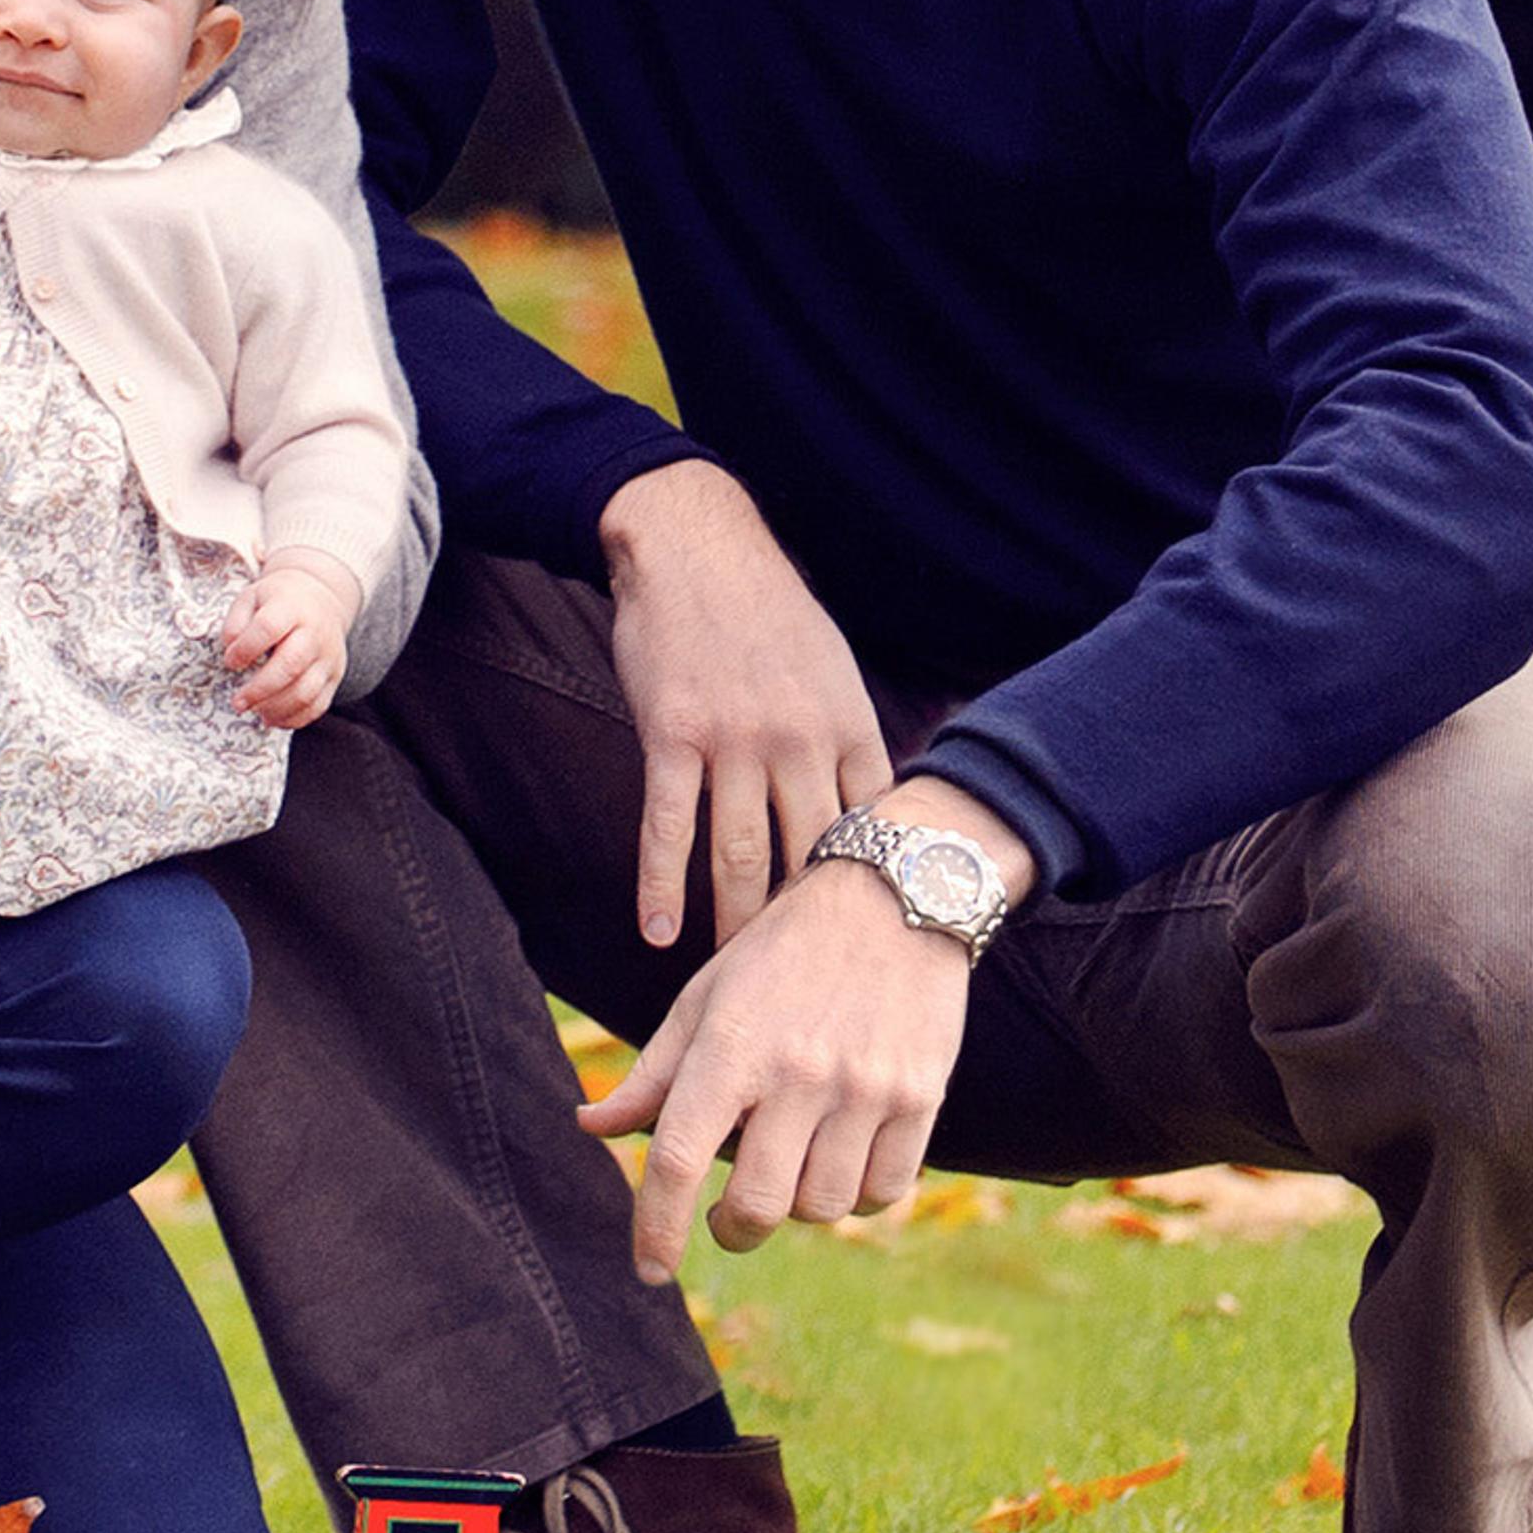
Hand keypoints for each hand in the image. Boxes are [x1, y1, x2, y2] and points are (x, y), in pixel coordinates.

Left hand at [223, 550, 360, 730]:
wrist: (322, 599)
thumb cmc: (279, 601)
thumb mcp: (252, 597)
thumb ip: (236, 622)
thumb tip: (231, 650)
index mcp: (291, 606)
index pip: (268, 627)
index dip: (246, 648)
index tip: (230, 661)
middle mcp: (315, 632)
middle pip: (290, 665)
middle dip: (260, 690)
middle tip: (238, 702)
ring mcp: (328, 657)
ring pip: (306, 691)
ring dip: (276, 708)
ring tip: (254, 711)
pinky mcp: (334, 676)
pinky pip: (318, 705)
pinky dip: (294, 718)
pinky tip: (273, 718)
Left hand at [574, 778, 1028, 1274]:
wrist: (894, 899)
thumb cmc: (782, 953)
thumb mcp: (705, 999)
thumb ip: (652, 1074)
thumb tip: (588, 1126)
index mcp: (731, 1043)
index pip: (678, 1156)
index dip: (656, 1224)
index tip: (650, 1269)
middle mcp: (799, 1070)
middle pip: (757, 1206)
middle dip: (732, 1229)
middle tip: (726, 1217)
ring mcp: (865, 1088)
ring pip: (822, 1207)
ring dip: (798, 1206)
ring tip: (791, 1163)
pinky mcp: (920, 1097)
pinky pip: (882, 1192)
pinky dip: (856, 1195)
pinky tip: (840, 1159)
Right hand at [598, 461, 892, 953]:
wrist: (694, 545)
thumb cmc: (766, 611)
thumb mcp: (832, 667)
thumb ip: (849, 740)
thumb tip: (875, 812)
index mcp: (848, 725)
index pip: (871, 831)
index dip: (872, 892)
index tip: (871, 948)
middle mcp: (799, 738)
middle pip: (810, 859)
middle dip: (808, 929)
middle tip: (804, 988)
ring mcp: (735, 738)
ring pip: (741, 855)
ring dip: (736, 926)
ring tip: (733, 980)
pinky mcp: (672, 733)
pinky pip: (667, 824)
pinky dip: (660, 885)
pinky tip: (657, 932)